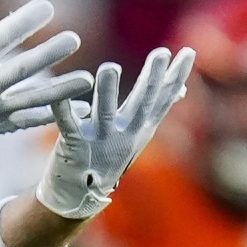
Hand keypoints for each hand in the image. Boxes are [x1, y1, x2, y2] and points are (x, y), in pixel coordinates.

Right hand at [0, 0, 93, 150]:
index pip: (0, 39)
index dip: (24, 22)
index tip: (46, 7)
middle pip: (21, 70)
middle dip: (48, 54)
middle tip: (74, 39)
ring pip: (33, 99)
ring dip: (61, 90)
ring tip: (87, 79)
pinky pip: (32, 120)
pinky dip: (57, 115)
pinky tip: (81, 108)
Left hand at [36, 46, 195, 218]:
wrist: (80, 194)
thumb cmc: (109, 154)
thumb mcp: (137, 132)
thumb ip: (155, 109)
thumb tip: (181, 88)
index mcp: (139, 128)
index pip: (162, 100)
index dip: (175, 77)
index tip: (187, 52)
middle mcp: (124, 135)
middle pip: (141, 104)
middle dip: (151, 79)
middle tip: (160, 53)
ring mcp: (99, 141)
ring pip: (104, 114)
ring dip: (108, 92)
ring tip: (110, 67)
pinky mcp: (73, 146)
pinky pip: (67, 126)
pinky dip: (62, 111)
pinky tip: (59, 96)